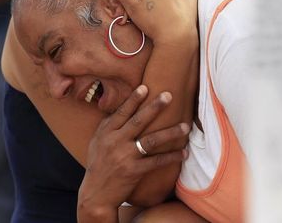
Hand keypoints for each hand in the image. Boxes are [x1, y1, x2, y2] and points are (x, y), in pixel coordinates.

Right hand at [77, 85, 189, 222]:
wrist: (95, 194)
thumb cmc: (98, 165)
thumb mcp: (97, 142)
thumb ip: (109, 126)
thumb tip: (122, 107)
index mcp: (106, 132)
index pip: (121, 112)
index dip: (133, 99)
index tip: (145, 87)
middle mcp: (115, 142)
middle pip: (138, 121)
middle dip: (154, 107)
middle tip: (169, 95)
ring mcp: (125, 156)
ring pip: (151, 141)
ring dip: (170, 133)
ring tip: (186, 126)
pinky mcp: (134, 171)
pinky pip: (156, 162)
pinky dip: (171, 157)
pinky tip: (184, 153)